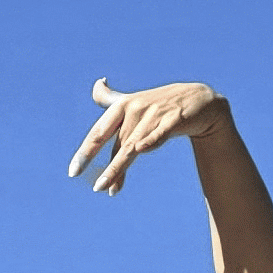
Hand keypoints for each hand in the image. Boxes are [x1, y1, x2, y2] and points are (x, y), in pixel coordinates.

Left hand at [65, 78, 225, 195]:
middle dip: (107, 166)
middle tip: (96, 187)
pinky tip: (140, 150)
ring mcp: (155, 114)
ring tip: (108, 188)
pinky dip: (150, 140)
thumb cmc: (160, 102)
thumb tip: (98, 84)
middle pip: (117, 143)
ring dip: (121, 168)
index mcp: (122, 105)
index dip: (85, 152)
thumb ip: (111, 98)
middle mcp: (135, 109)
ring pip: (134, 145)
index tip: (73, 172)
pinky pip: (160, 132)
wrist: (198, 99)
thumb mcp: (133, 98)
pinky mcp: (174, 119)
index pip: (99, 132)